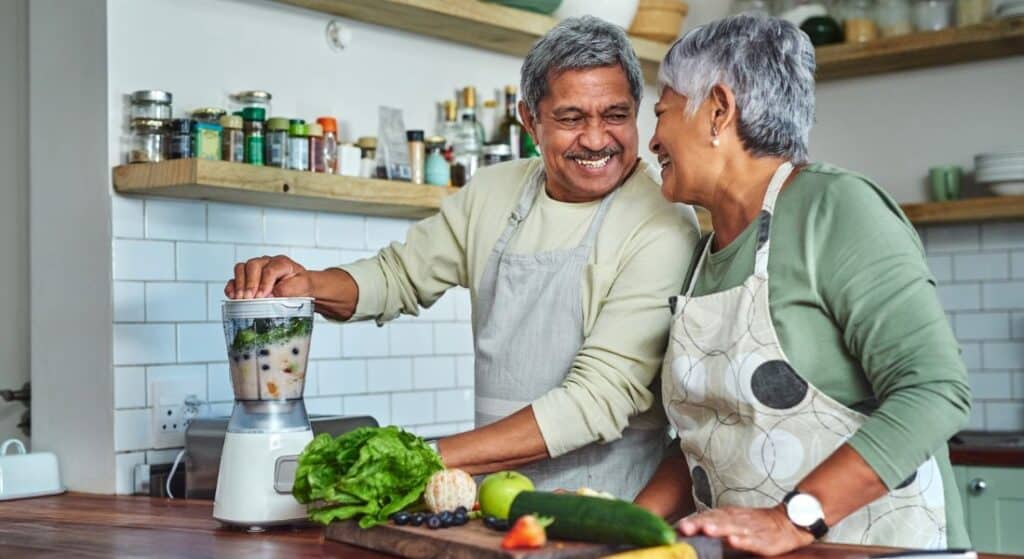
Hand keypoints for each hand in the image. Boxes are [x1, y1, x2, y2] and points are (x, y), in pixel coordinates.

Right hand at [225, 255, 312, 299]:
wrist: (301, 287)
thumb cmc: (301, 285)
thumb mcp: (303, 286)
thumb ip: (289, 288)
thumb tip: (272, 293)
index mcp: (282, 263)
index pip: (270, 270)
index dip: (264, 283)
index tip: (262, 296)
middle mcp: (267, 262)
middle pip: (253, 265)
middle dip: (250, 283)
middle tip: (250, 298)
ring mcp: (256, 269)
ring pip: (241, 268)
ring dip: (239, 284)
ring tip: (241, 298)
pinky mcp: (247, 277)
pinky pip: (235, 278)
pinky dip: (232, 287)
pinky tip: (233, 296)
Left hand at [677, 505, 813, 555]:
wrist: (787, 521)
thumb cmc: (754, 524)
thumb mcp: (731, 520)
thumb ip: (709, 523)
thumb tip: (681, 529)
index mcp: (726, 515)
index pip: (706, 515)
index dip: (691, 520)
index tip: (677, 526)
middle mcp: (736, 519)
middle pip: (715, 519)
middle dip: (699, 523)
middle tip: (685, 527)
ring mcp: (750, 528)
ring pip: (732, 527)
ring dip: (718, 528)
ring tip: (706, 530)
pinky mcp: (764, 539)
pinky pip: (752, 539)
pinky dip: (743, 540)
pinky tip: (733, 541)